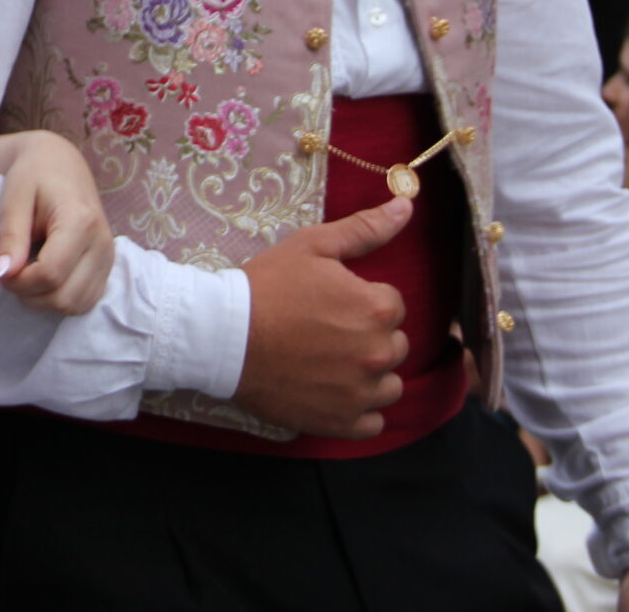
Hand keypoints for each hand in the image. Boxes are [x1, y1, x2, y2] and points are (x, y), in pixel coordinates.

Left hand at [0, 129, 113, 314]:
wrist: (60, 162)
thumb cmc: (33, 175)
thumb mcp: (14, 199)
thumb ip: (11, 238)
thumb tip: (3, 275)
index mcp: (80, 222)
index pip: (51, 275)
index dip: (19, 283)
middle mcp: (102, 243)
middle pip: (64, 297)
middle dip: (30, 295)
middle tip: (10, 274)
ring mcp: (108, 257)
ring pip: (76, 306)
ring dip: (44, 301)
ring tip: (26, 274)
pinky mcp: (107, 266)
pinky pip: (84, 301)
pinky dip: (60, 298)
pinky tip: (43, 278)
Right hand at [231, 198, 412, 436]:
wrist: (221, 335)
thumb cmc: (267, 286)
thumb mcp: (314, 245)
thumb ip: (366, 228)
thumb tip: (407, 206)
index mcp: (378, 309)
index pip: (393, 306)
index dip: (363, 301)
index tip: (331, 302)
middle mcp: (378, 354)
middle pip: (394, 346)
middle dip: (368, 336)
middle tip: (325, 330)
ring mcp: (360, 393)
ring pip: (389, 386)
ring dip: (369, 375)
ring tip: (330, 361)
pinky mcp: (341, 422)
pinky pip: (373, 422)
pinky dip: (358, 410)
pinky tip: (332, 391)